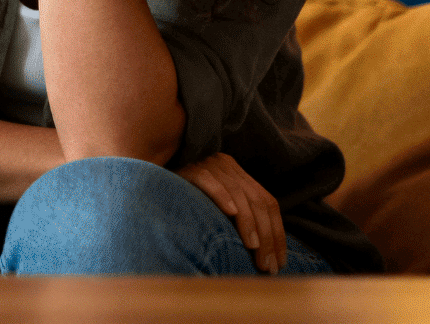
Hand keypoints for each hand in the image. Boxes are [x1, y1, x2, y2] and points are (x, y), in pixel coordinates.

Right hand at [178, 152, 286, 273]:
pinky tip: (230, 213)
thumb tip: (268, 254)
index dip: (278, 234)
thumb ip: (240, 222)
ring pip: (238, 193)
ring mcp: (208, 164)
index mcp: (238, 175)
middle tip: (267, 265)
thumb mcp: (219, 213)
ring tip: (253, 248)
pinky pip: (209, 181)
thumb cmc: (187, 209)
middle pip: (257, 200)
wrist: (149, 190)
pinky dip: (222, 196)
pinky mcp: (189, 169)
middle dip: (267, 236)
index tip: (280, 262)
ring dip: (249, 223)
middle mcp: (226, 165)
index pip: (268, 202)